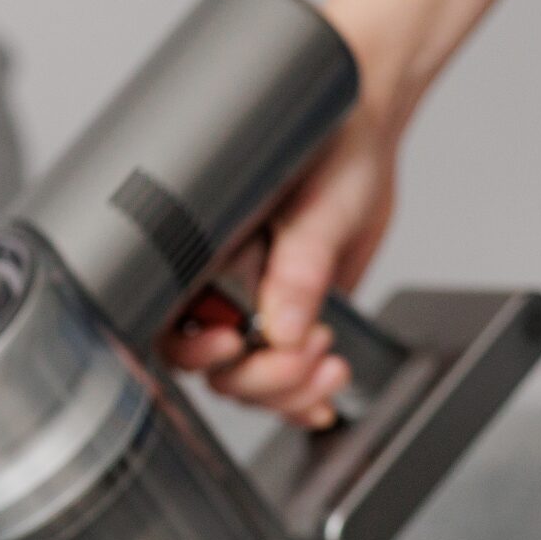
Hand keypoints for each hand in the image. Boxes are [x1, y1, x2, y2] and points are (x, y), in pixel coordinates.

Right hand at [161, 84, 405, 427]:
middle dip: (259, 377)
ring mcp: (256, 313)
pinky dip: (303, 399)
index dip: (200, 351)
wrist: (366, 140)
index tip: (237, 342)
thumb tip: (281, 327)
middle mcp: (220, 290)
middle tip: (305, 352)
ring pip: (246, 384)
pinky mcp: (292, 326)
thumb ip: (299, 267)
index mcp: (202, 256)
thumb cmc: (328, 146)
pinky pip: (284, 382)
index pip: (174, 329)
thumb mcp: (316, 205)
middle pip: (211, 369)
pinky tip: (324, 391)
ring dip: (288, 391)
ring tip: (328, 361)